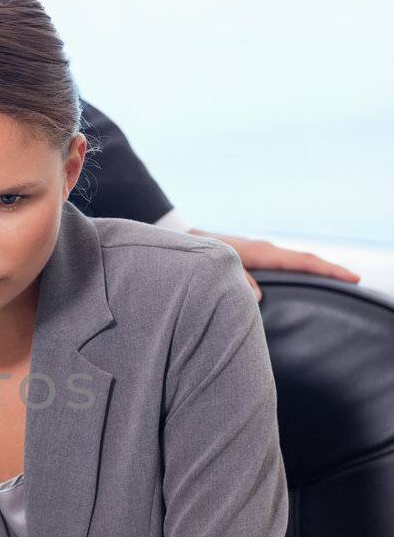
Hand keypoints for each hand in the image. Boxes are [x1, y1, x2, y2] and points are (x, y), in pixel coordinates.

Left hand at [189, 229, 360, 301]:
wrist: (181, 237)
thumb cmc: (199, 252)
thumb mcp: (218, 266)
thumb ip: (238, 281)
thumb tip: (259, 299)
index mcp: (262, 252)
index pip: (304, 262)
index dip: (329, 270)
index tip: (353, 278)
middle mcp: (266, 251)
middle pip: (305, 261)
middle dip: (330, 271)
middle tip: (354, 282)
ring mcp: (261, 254)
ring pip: (294, 263)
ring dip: (315, 271)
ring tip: (336, 285)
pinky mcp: (253, 260)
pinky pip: (282, 267)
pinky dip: (298, 273)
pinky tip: (302, 284)